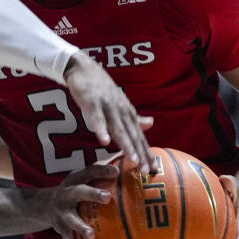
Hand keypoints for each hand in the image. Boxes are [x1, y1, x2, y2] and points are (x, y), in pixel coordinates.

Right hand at [43, 163, 118, 238]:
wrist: (45, 204)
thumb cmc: (77, 188)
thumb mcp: (85, 177)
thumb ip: (104, 171)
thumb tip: (132, 162)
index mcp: (76, 179)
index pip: (90, 171)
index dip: (103, 170)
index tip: (117, 172)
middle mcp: (67, 194)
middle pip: (78, 192)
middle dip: (92, 194)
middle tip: (107, 197)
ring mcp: (62, 213)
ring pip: (71, 220)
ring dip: (81, 227)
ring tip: (92, 235)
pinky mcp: (60, 229)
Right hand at [64, 52, 154, 171]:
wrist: (84, 67)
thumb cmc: (101, 88)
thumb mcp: (120, 102)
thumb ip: (133, 116)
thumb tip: (151, 123)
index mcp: (127, 113)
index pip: (139, 137)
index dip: (146, 153)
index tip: (154, 170)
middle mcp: (121, 110)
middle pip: (132, 135)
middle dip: (140, 153)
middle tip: (147, 172)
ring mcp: (107, 106)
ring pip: (118, 128)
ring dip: (126, 144)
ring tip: (133, 160)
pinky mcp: (92, 101)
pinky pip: (96, 117)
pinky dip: (101, 129)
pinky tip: (104, 141)